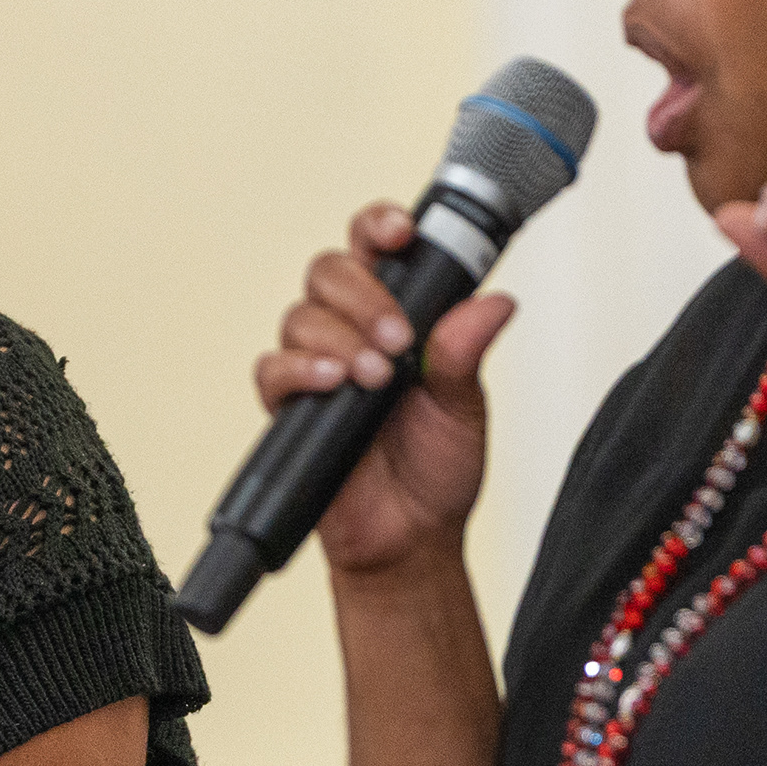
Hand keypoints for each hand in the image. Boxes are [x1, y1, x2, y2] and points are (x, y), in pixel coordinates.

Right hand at [255, 202, 518, 577]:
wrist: (410, 539)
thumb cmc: (437, 472)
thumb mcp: (466, 408)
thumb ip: (465, 354)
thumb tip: (494, 304)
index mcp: (399, 315)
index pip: (376, 248)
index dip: (380, 226)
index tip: (401, 234)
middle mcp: (353, 330)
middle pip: (330, 270)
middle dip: (365, 297)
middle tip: (399, 339)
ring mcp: (318, 365)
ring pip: (302, 314)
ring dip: (340, 336)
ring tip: (375, 376)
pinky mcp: (290, 406)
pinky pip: (272, 368)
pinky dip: (300, 369)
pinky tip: (332, 382)